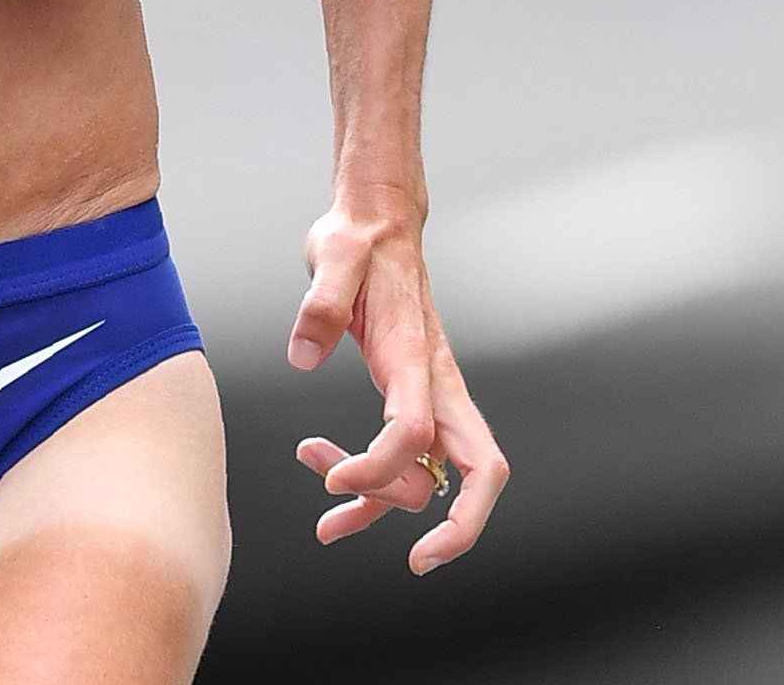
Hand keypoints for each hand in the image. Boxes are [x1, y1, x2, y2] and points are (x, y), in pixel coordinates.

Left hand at [288, 196, 507, 573]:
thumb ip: (320, 301)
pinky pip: (408, 468)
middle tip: (419, 561)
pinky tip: (333, 503)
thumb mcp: (333, 255)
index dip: (381, 467)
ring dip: (381, 502)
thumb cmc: (359, 240)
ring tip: (325, 507)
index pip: (416, 430)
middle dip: (460, 525)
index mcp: (415, 356)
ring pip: (430, 478)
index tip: (336, 481)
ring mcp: (430, 398)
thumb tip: (303, 355)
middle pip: (481, 469)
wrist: (378, 223)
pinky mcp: (412, 402)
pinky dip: (374, 495)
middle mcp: (435, 384)